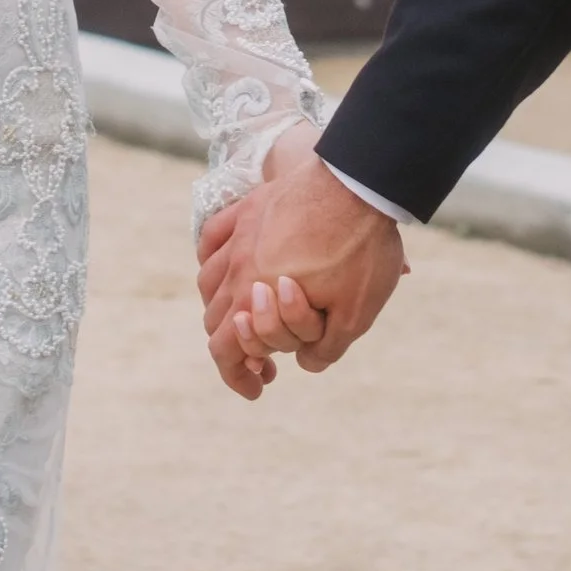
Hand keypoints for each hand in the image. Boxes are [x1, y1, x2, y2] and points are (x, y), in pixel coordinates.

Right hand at [195, 126, 405, 400]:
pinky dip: (213, 255)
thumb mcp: (355, 315)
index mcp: (255, 298)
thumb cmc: (361, 251)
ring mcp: (241, 234)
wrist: (362, 184)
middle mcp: (238, 268)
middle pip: (214, 318)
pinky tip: (228, 262)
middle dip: (235, 343)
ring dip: (222, 302)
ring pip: (208, 279)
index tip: (259, 387)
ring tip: (245, 310)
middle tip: (263, 355)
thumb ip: (323, 349)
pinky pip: (213, 235)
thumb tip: (302, 361)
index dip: (236, 377)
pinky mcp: (252, 207)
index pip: (224, 351)